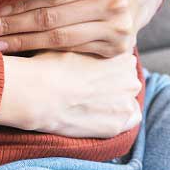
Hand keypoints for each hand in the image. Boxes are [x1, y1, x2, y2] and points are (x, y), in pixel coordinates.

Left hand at [0, 0, 162, 57]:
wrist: (133, 5)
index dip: (20, 0)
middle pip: (53, 15)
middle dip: (13, 23)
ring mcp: (118, 25)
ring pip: (59, 36)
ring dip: (21, 41)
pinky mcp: (117, 47)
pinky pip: (72, 50)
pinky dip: (41, 51)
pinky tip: (19, 53)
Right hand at [0, 50, 142, 136]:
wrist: (39, 95)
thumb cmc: (50, 66)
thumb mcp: (72, 45)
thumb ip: (90, 47)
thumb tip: (89, 44)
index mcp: (123, 58)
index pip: (124, 61)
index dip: (107, 66)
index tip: (93, 72)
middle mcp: (130, 80)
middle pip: (127, 81)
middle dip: (113, 84)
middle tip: (89, 88)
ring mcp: (125, 105)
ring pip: (127, 101)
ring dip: (115, 101)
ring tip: (91, 103)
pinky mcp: (117, 126)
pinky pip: (130, 121)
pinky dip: (119, 119)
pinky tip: (101, 116)